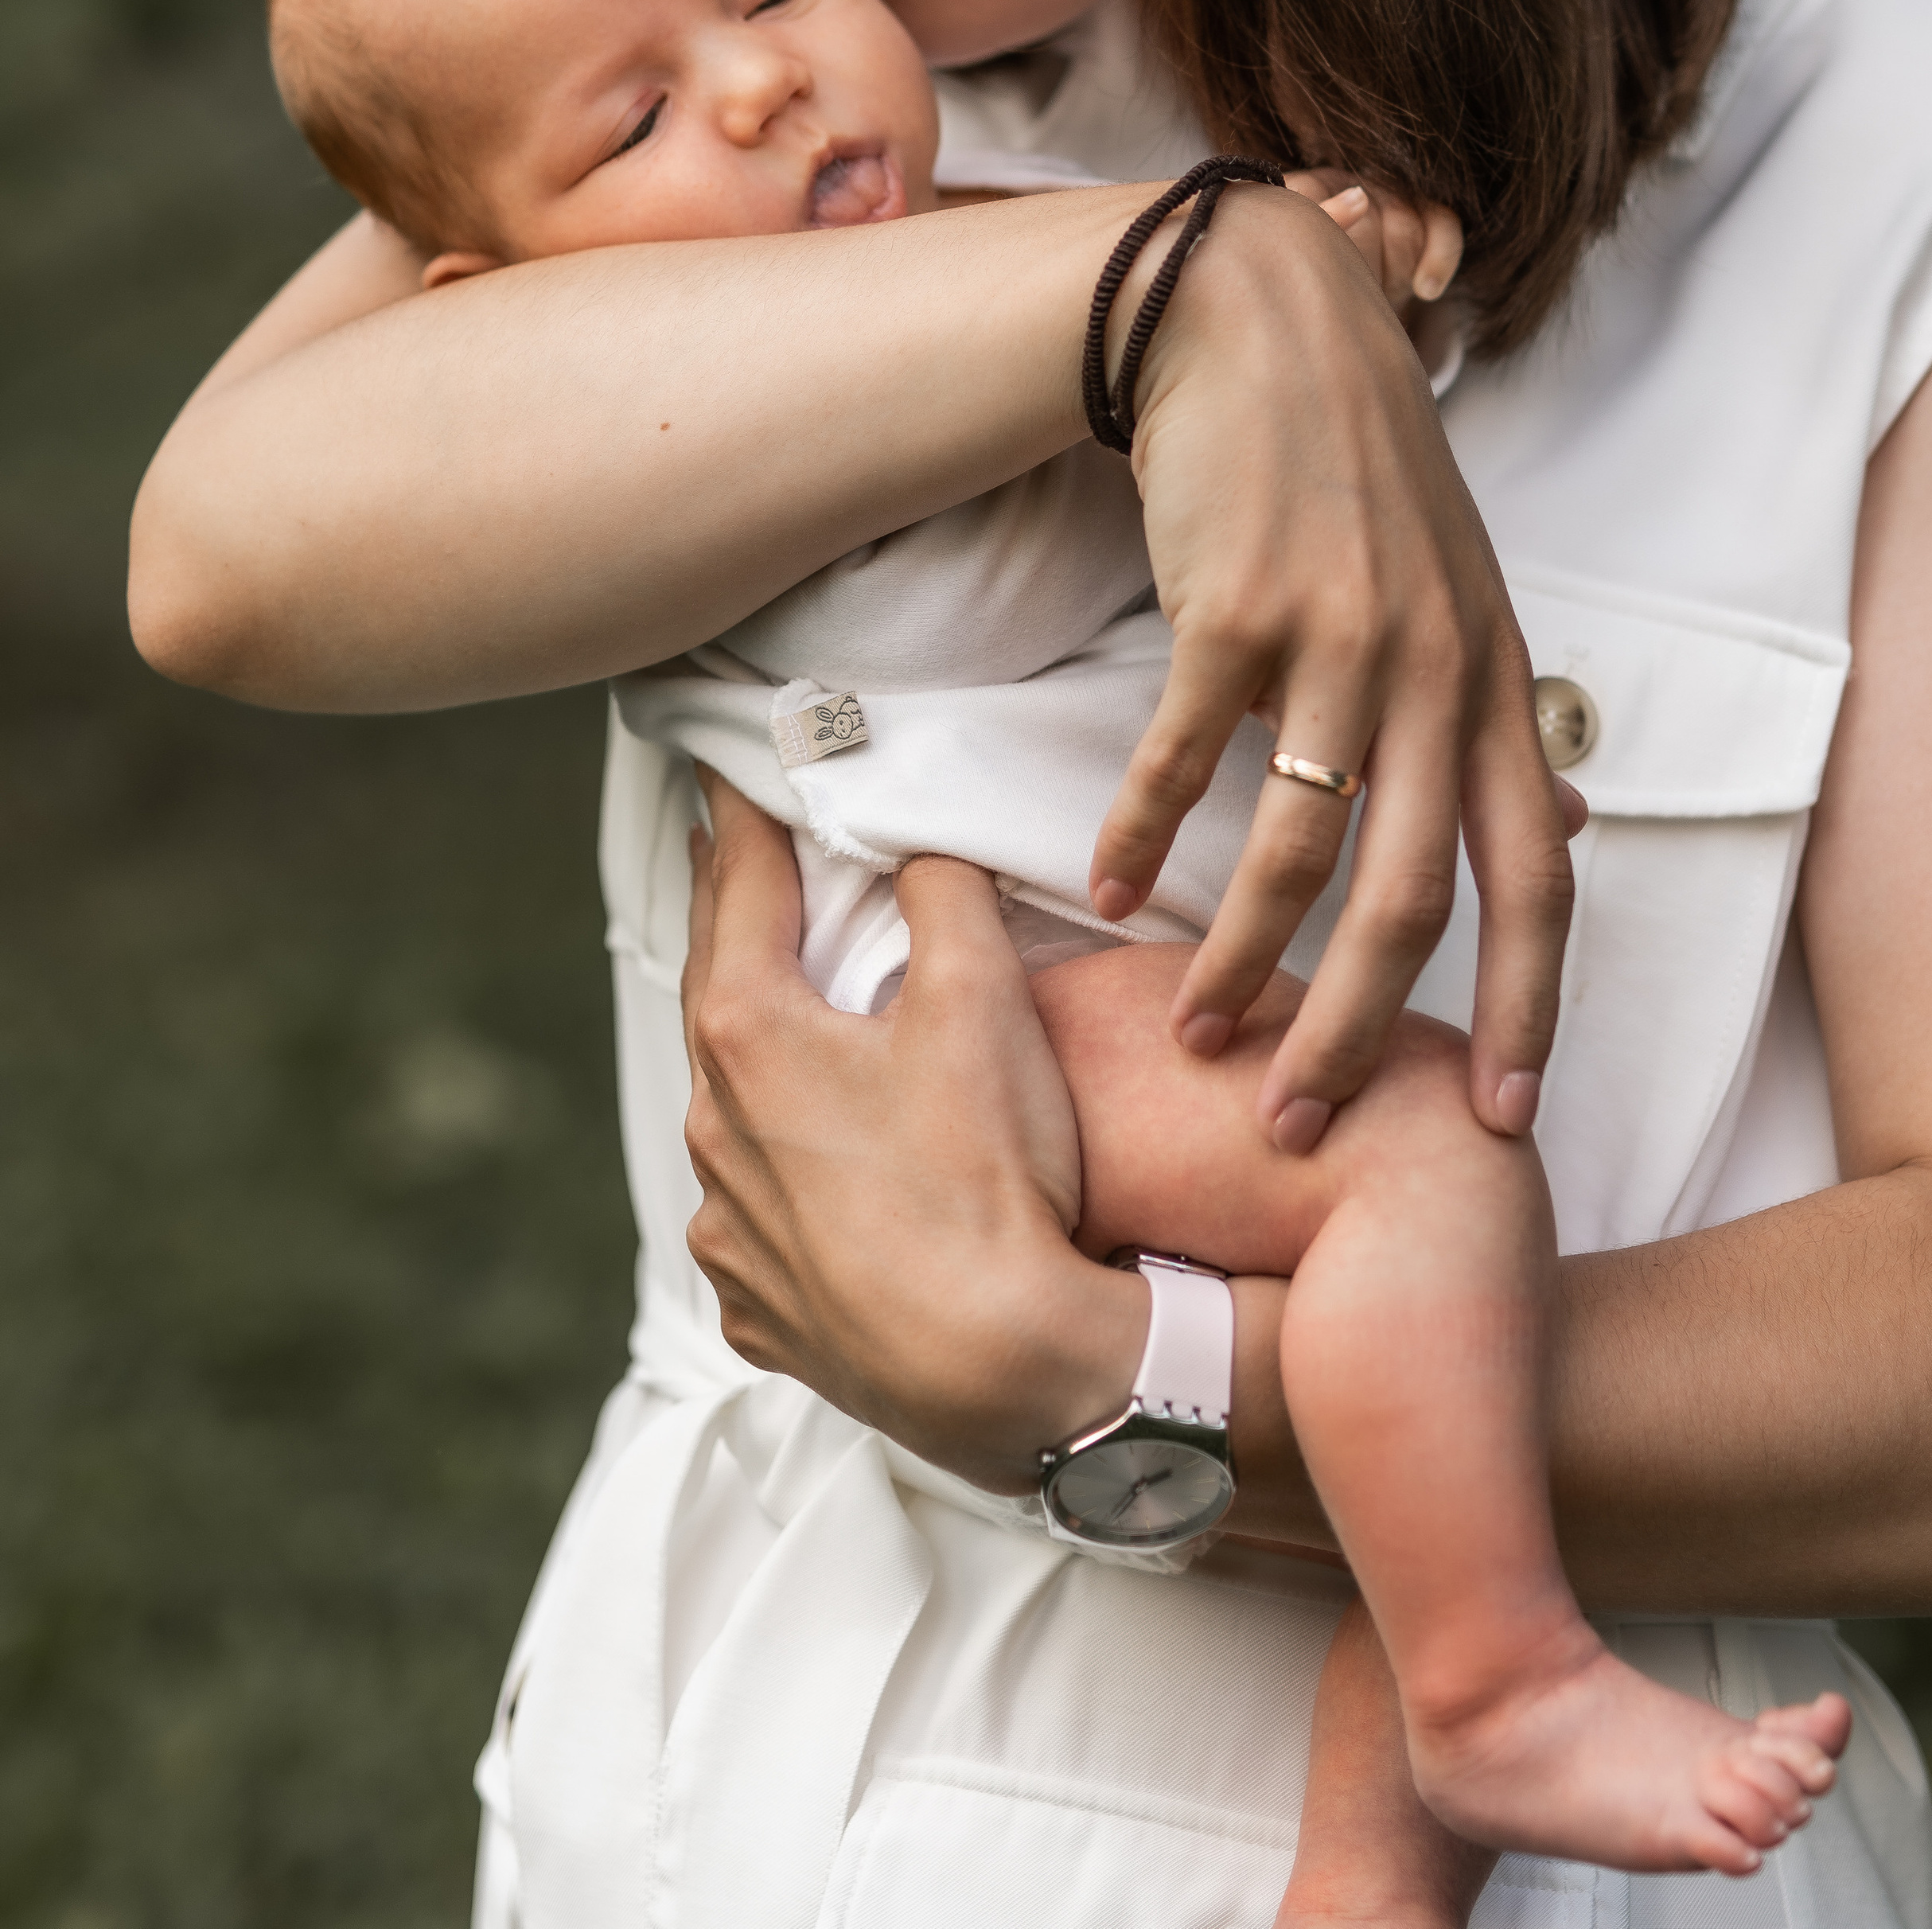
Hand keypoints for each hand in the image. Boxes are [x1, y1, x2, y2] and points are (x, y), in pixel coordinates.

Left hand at [680, 770, 1145, 1487]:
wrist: (1004, 1373)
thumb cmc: (988, 1177)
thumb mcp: (980, 998)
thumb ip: (941, 893)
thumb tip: (913, 844)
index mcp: (749, 1035)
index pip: (742, 888)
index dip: (743, 817)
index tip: (728, 769)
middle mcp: (714, 1129)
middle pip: (716, 989)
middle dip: (729, 917)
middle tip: (728, 854)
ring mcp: (729, 1231)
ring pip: (728, 1110)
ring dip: (750, 1052)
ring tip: (776, 1010)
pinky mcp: (762, 1308)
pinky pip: (756, 1218)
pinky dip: (775, 1174)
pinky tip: (810, 1172)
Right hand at [1089, 186, 1578, 1151]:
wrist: (1261, 317)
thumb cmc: (1358, 463)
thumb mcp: (1465, 587)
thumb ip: (1502, 716)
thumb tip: (1565, 829)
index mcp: (1499, 678)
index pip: (1540, 877)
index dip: (1534, 1009)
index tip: (1507, 1119)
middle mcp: (1437, 670)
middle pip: (1413, 899)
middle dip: (1357, 1033)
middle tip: (1299, 1121)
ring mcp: (1339, 637)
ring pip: (1297, 853)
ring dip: (1236, 962)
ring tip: (1191, 1029)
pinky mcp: (1235, 608)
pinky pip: (1184, 759)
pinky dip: (1142, 838)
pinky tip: (1109, 891)